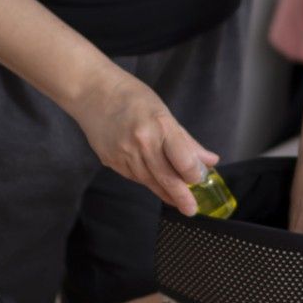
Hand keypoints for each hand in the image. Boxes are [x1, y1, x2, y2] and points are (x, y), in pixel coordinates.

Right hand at [69, 69, 216, 215]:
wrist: (92, 93)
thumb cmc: (132, 97)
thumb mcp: (164, 113)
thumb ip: (187, 141)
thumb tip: (210, 161)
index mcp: (160, 126)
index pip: (183, 160)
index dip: (194, 175)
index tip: (199, 179)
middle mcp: (142, 143)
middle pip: (166, 178)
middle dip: (181, 197)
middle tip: (191, 209)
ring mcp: (124, 154)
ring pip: (149, 181)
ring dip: (164, 191)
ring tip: (176, 199)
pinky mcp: (111, 161)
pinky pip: (134, 177)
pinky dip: (147, 181)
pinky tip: (154, 181)